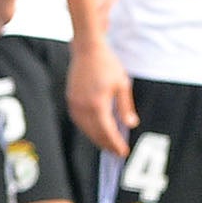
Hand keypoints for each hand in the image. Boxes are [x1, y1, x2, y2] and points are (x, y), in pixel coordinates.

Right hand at [69, 38, 138, 156]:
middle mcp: (83, 106)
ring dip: (96, 138)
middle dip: (106, 144)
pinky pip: (79, 120)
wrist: (87, 49)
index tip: (123, 152)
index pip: (107, 131)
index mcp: (97, 104)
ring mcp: (74, 103)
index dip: (115, 143)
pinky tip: (96, 131)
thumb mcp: (122, 85)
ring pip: (85, 128)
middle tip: (117, 153)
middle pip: (94, 133)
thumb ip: (125, 107)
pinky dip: (88, 128)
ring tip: (108, 145)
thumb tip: (130, 124)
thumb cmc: (107, 64)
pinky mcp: (71, 99)